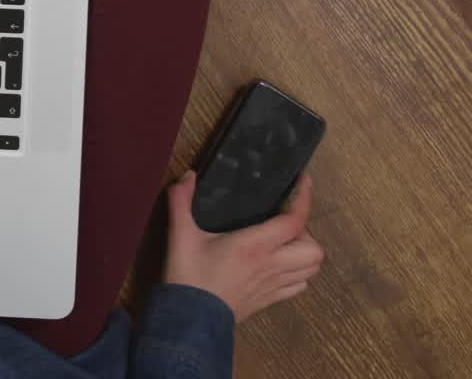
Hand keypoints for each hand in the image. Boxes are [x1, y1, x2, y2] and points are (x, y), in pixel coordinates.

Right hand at [164, 171, 323, 322]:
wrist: (190, 319)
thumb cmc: (189, 275)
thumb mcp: (180, 235)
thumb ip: (180, 201)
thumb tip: (188, 175)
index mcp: (255, 246)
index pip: (294, 220)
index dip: (304, 198)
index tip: (304, 180)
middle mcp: (272, 265)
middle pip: (314, 249)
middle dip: (305, 232)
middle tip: (283, 224)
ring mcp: (274, 285)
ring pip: (311, 269)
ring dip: (304, 253)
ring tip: (284, 244)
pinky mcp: (270, 300)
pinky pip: (299, 286)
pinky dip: (298, 274)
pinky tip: (279, 266)